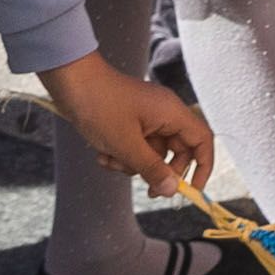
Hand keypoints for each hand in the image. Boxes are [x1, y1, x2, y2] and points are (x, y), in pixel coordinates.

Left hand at [41, 53, 215, 196]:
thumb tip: (173, 190)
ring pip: (152, 153)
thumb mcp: (127, 145)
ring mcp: (147, 118)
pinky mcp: (131, 122)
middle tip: (148, 191)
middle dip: (158, 171)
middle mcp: (165, 114)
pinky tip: (102, 153)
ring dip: (132, 164)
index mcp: (172, 113)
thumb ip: (152, 168)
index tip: (191, 190)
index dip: (202, 167)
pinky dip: (121, 155)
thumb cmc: (101, 106)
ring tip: (110, 158)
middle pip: (176, 152)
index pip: (202, 141)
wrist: (72, 82)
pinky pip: (135, 147)